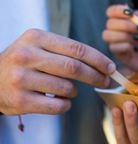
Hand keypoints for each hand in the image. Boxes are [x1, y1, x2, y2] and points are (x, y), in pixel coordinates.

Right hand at [0, 29, 114, 114]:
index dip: (98, 59)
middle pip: (74, 68)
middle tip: (105, 81)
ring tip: (67, 89)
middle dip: (95, 76)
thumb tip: (103, 65)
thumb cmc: (24, 63)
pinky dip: (65, 105)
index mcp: (35, 38)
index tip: (111, 67)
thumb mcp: (39, 46)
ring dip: (74, 91)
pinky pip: (58, 106)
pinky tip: (58, 101)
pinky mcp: (21, 100)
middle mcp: (27, 56)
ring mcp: (22, 79)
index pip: (76, 48)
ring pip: (67, 88)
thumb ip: (66, 51)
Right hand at [103, 5, 137, 71]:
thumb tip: (134, 14)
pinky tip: (133, 49)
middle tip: (135, 28)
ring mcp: (118, 44)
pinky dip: (123, 46)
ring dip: (121, 35)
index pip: (112, 12)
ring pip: (107, 35)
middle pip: (109, 23)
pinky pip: (113, 47)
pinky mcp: (120, 55)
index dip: (117, 10)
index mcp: (126, 21)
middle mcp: (119, 31)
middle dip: (123, 24)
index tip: (129, 13)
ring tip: (134, 38)